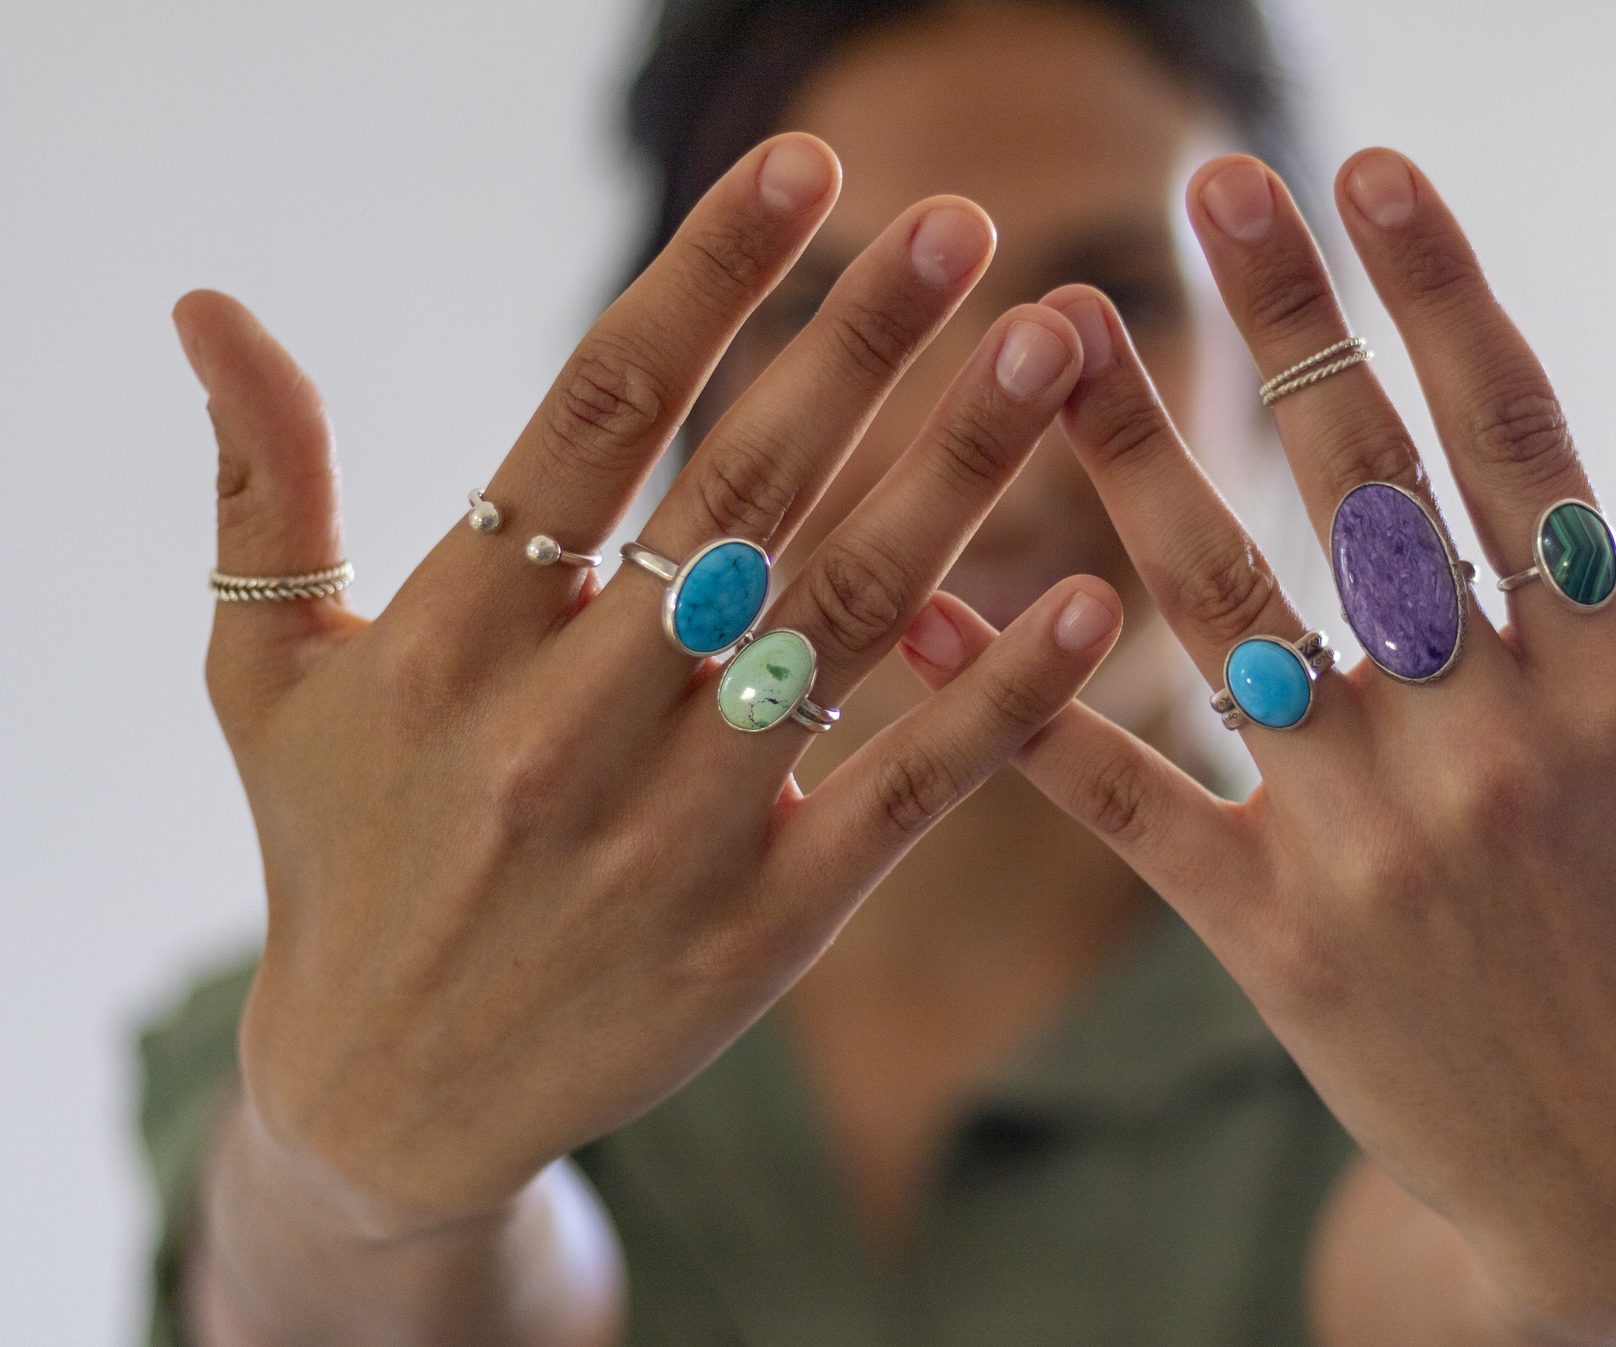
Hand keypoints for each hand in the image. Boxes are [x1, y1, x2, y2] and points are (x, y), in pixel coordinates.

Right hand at [179, 132, 1119, 1239]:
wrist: (386, 1099)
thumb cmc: (339, 855)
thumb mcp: (270, 673)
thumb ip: (264, 486)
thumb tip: (211, 306)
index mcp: (453, 637)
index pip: (596, 416)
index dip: (710, 280)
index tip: (809, 168)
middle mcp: (569, 722)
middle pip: (745, 497)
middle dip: (865, 347)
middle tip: (972, 229)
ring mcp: (676, 831)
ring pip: (843, 620)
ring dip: (959, 474)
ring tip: (1052, 353)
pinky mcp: (764, 930)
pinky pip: (901, 797)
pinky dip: (999, 704)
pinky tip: (1085, 601)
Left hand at [907, 149, 1615, 1337]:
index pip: (1521, 444)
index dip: (1443, 293)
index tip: (1374, 172)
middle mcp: (1489, 742)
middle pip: (1364, 491)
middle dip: (1290, 319)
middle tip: (1211, 186)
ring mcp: (1369, 839)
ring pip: (1230, 613)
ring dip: (1135, 460)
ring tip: (1050, 337)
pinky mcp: (1270, 933)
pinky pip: (1134, 799)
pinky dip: (1029, 706)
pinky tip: (940, 604)